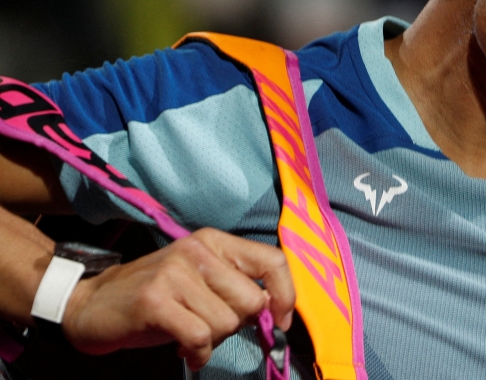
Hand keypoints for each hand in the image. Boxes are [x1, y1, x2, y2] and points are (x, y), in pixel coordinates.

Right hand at [59, 228, 294, 369]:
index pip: (272, 261)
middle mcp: (197, 250)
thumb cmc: (157, 296)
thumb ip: (236, 286)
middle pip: (251, 301)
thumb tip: (276, 311)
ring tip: (191, 335)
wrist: (92, 304)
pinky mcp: (156, 301)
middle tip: (213, 328)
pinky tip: (185, 350)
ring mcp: (175, 273)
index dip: (285, 295)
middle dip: (238, 325)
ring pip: (227, 323)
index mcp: (214, 241)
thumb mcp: (200, 279)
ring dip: (214, 340)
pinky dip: (198, 353)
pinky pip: (200, 337)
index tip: (280, 320)